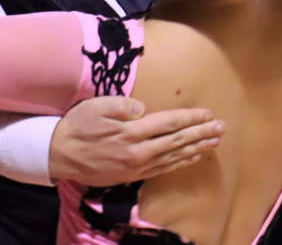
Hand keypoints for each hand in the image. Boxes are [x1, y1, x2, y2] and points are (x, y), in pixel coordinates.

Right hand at [48, 97, 225, 185]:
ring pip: (174, 157)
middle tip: (222, 128)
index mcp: (131, 132)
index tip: (208, 114)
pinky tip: (192, 157)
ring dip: (197, 148)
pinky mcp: (133, 175)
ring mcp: (137, 166)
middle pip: (177, 141)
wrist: (59, 155)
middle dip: (201, 134)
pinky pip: (163, 169)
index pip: (169, 123)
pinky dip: (181, 163)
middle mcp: (139, 151)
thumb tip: (144, 108)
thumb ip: (122, 105)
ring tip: (215, 142)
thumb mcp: (96, 106)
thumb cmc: (77, 125)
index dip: (190, 118)